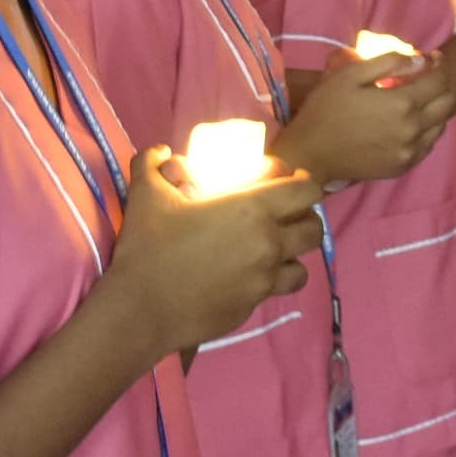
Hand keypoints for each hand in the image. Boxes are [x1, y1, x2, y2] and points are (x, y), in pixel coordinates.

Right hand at [101, 146, 328, 356]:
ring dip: (292, 258)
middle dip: (305, 222)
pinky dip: (269, 284)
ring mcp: (264, 280)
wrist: (141, 308)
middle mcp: (268, 244)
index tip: (290, 185)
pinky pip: (276, 292)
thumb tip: (159, 149)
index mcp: (252, 210)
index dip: (304, 185)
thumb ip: (152, 163)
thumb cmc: (148, 247)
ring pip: (302, 268)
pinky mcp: (253, 307)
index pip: (306, 192)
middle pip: (314, 230)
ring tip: (271, 255)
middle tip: (284, 219)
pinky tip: (246, 279)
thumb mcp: (145, 194)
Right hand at [274, 50, 455, 185]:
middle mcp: (412, 129)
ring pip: (440, 125)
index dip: (439, 65)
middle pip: (446, 102)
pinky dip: (426, 130)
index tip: (432, 57)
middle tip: (427, 75)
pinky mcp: (403, 166)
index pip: (439, 80)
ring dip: (436, 108)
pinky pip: (428, 145)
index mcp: (401, 104)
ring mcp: (410, 151)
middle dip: (441, 84)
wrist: (310, 155)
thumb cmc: (326, 109)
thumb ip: (389, 62)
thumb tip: (421, 60)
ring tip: (419, 98)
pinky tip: (410, 122)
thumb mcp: (350, 75)